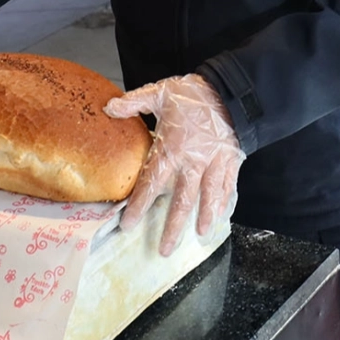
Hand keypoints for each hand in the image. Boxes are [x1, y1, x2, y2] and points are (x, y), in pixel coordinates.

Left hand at [104, 74, 244, 255]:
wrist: (231, 90)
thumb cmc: (194, 93)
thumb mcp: (160, 92)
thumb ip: (134, 102)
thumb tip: (108, 107)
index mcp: (172, 147)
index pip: (151, 182)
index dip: (139, 205)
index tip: (128, 225)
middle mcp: (193, 161)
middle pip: (182, 200)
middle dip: (173, 227)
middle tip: (164, 250)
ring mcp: (214, 163)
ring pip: (207, 197)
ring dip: (203, 218)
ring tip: (200, 236)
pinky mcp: (231, 161)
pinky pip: (227, 186)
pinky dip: (225, 202)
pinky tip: (221, 217)